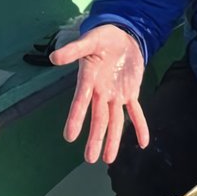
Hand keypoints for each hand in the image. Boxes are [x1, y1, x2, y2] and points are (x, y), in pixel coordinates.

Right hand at [49, 24, 149, 163]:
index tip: (69, 137)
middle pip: (98, 118)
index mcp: (89, 79)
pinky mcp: (130, 93)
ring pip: (115, 120)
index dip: (76, 118)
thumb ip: (73, 50)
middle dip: (95, 138)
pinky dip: (141, 126)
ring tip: (108, 159)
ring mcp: (116, 94)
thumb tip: (54, 57)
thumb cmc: (102, 38)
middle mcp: (101, 91)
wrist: (121, 36)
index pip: (81, 101)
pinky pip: (136, 112)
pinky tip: (143, 143)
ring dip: (113, 139)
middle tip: (90, 158)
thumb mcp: (89, 40)